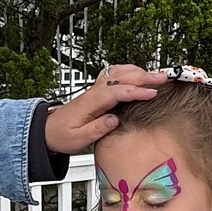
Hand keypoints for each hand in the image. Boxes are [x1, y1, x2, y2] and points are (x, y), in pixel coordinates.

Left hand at [43, 64, 166, 153]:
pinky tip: (139, 73)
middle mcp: (94, 92)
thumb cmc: (61, 135)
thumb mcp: (78, 139)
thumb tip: (114, 119)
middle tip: (163, 79)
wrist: (47, 130)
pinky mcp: (98, 91)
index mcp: (90, 102)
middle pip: (122, 77)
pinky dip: (130, 71)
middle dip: (144, 77)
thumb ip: (96, 129)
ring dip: (139, 72)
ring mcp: (96, 89)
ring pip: (119, 72)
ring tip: (158, 75)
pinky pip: (115, 75)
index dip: (136, 91)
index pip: (117, 92)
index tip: (152, 93)